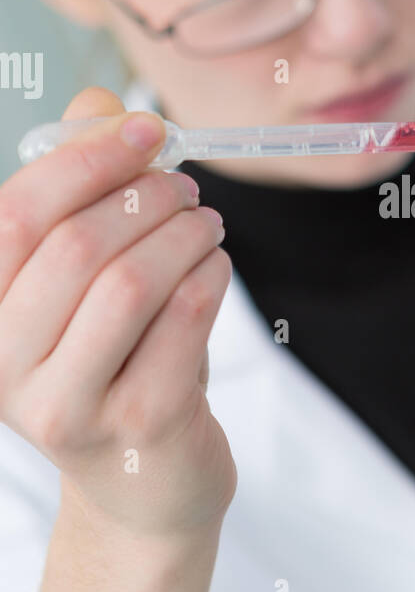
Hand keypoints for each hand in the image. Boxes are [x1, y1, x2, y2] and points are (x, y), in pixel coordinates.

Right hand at [0, 86, 236, 536]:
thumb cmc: (112, 363)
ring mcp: (67, 406)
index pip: (15, 215)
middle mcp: (3, 367)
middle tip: (185, 187)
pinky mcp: (139, 425)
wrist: (143, 484)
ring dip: (183, 233)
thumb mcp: (84, 281)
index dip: (85, 157)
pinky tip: (216, 266)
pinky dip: (209, 275)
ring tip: (206, 223)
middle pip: (75, 245)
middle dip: (144, 196)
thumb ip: (83, 191)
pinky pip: (185, 320)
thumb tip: (100, 107)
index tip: (146, 128)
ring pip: (131, 283)